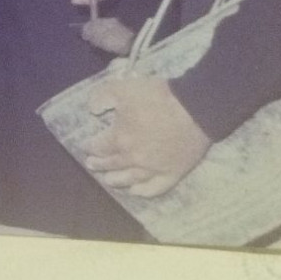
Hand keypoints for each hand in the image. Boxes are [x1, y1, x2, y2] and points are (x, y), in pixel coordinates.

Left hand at [83, 77, 209, 197]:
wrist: (195, 108)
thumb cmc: (157, 97)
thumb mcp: (122, 87)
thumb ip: (101, 97)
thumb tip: (92, 110)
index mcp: (120, 138)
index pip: (99, 146)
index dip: (89, 146)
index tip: (85, 146)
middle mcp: (133, 158)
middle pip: (111, 164)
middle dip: (99, 164)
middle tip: (91, 165)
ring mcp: (153, 169)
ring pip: (130, 179)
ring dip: (116, 180)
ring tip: (108, 180)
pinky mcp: (172, 174)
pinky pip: (154, 189)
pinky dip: (142, 191)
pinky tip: (135, 191)